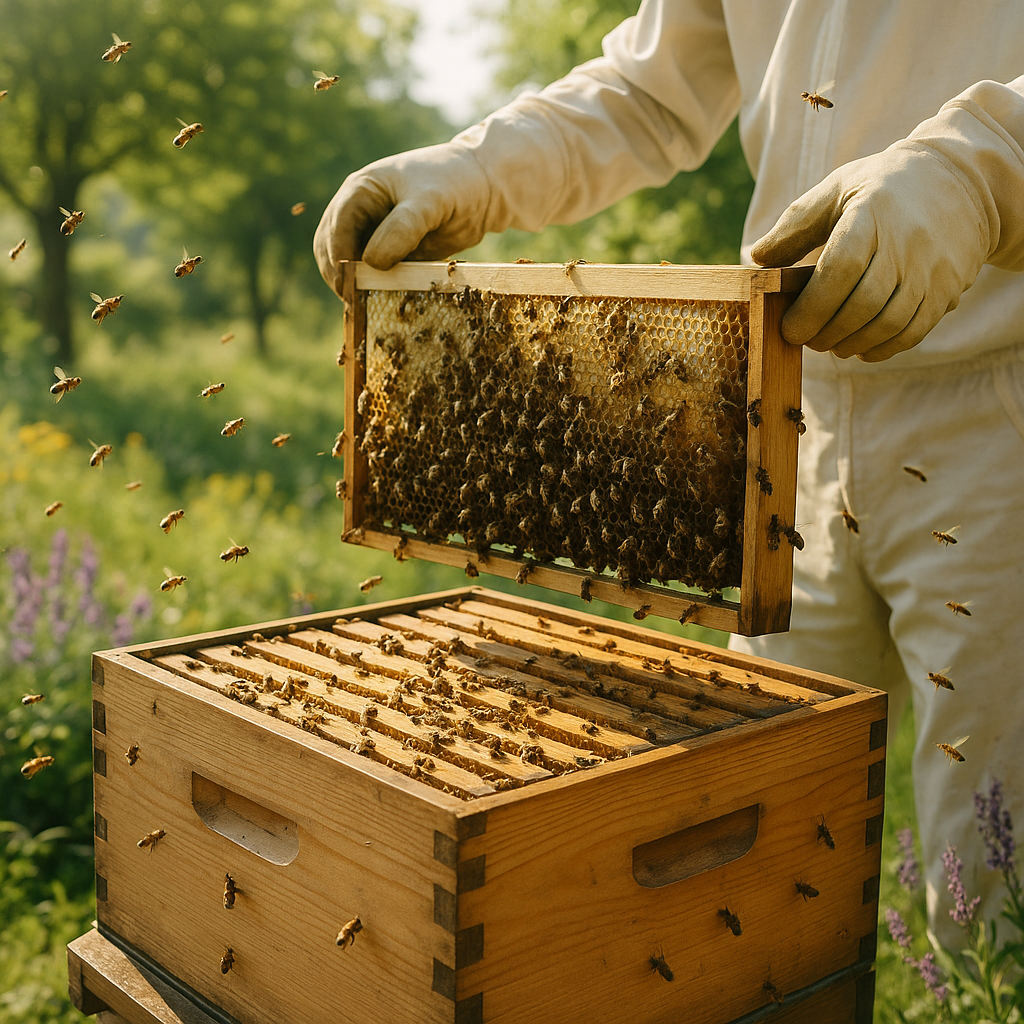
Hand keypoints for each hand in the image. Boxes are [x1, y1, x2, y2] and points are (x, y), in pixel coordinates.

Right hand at [313, 143, 492, 294]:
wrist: (483, 191)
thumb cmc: (453, 183)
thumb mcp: (429, 201)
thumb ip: (402, 228)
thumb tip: (372, 263)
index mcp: (360, 191)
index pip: (336, 228)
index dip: (337, 258)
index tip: (348, 286)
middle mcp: (360, 213)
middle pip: (333, 250)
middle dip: (342, 276)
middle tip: (355, 303)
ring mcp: (374, 236)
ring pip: (352, 267)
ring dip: (358, 286)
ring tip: (368, 306)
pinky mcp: (392, 255)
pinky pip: (378, 277)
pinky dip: (378, 290)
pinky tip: (387, 302)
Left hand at [751, 145, 989, 360]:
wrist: (960, 180)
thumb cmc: (881, 188)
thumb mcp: (837, 189)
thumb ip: (795, 225)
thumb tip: (757, 258)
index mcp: (872, 214)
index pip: (841, 269)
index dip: (812, 307)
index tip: (790, 328)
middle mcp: (908, 242)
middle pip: (864, 304)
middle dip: (827, 332)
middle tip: (806, 340)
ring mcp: (933, 268)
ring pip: (890, 323)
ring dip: (853, 343)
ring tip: (831, 344)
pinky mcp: (949, 288)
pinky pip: (914, 330)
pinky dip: (883, 348)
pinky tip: (861, 348)